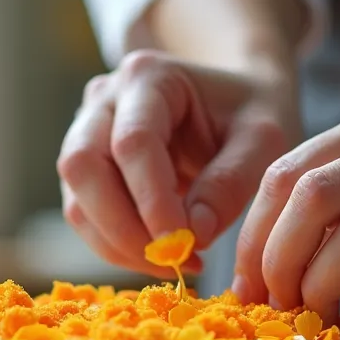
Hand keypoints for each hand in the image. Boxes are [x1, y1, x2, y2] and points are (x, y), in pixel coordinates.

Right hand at [57, 50, 298, 277]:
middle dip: (123, 228)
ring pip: (77, 200)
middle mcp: (104, 99)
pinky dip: (117, 246)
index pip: (133, 143)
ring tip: (174, 263)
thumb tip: (192, 236)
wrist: (236, 102)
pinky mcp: (87, 170)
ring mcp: (86, 133)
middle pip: (83, 168)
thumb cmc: (252, 113)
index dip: (152, 201)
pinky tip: (160, 255)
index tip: (184, 245)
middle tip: (173, 262)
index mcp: (149, 76)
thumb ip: (230, 182)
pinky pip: (85, 216)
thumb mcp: (263, 139)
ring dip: (118, 245)